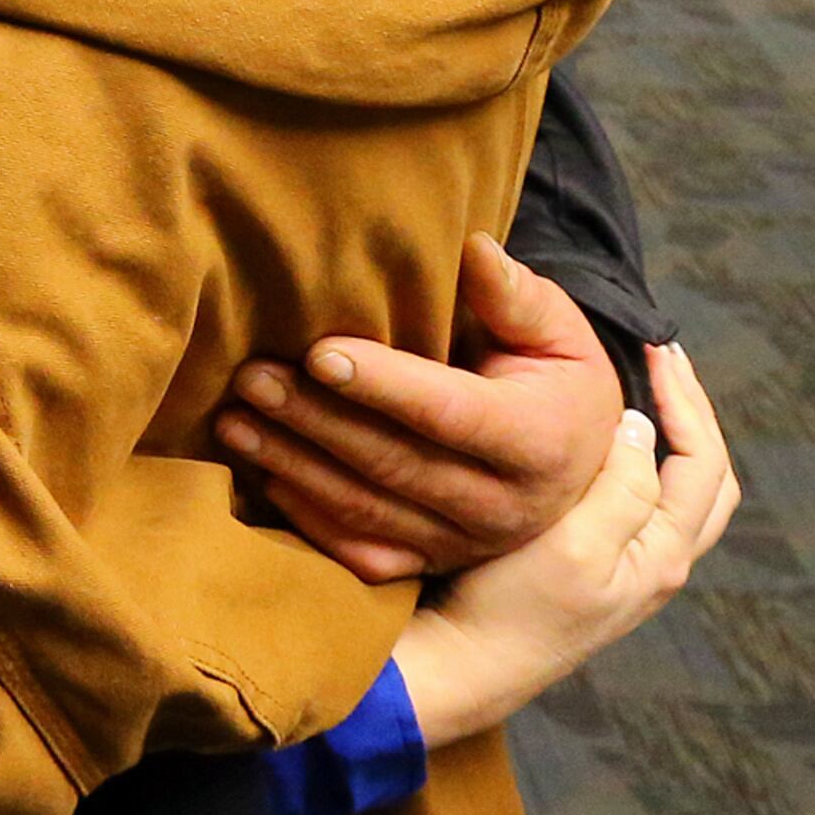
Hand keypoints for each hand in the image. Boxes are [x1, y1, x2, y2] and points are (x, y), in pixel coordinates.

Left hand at [216, 234, 622, 582]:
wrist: (581, 468)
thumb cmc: (558, 381)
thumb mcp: (558, 332)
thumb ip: (515, 295)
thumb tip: (472, 248)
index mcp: (538, 440)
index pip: (448, 412)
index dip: (383, 385)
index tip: (317, 352)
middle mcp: (503, 506)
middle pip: (394, 462)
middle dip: (315, 420)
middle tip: (251, 378)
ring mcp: (465, 545)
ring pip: (368, 509)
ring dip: (295, 465)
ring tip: (234, 421)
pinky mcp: (434, 566)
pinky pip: (364, 552)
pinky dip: (310, 519)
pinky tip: (265, 475)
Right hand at [389, 344, 738, 744]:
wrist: (461, 666)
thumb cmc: (511, 612)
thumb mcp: (574, 546)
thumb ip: (620, 488)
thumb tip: (641, 427)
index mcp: (663, 555)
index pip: (704, 461)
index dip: (686, 399)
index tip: (655, 349)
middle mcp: (655, 564)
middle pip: (704, 477)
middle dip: (691, 413)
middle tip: (661, 359)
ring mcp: (625, 570)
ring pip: (671, 492)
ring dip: (665, 435)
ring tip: (637, 386)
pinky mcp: (590, 570)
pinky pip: (634, 503)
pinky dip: (631, 459)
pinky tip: (594, 436)